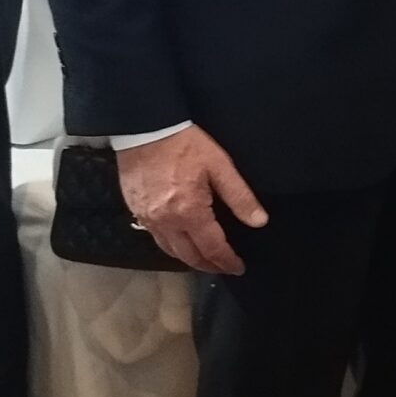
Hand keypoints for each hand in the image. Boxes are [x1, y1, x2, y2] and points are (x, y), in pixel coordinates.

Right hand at [116, 125, 266, 274]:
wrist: (144, 129)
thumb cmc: (184, 144)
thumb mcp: (219, 166)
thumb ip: (240, 197)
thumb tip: (259, 221)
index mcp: (189, 212)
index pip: (212, 248)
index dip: (227, 261)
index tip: (238, 268)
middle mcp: (165, 221)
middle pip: (189, 256)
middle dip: (209, 266)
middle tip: (224, 268)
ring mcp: (147, 218)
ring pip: (170, 251)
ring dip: (189, 259)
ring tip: (206, 260)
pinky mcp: (136, 210)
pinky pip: (156, 238)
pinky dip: (172, 246)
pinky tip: (181, 241)